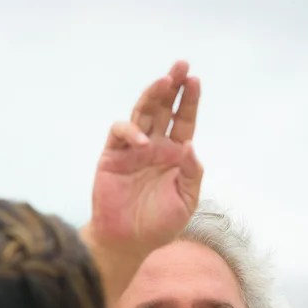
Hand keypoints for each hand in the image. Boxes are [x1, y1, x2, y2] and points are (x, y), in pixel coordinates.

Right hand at [88, 61, 203, 254]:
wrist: (128, 242)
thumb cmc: (160, 224)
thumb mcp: (186, 200)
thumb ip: (192, 172)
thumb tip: (190, 145)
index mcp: (175, 154)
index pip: (184, 120)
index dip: (189, 101)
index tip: (195, 80)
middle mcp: (154, 146)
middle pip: (163, 108)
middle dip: (171, 86)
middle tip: (180, 65)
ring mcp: (132, 149)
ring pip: (141, 113)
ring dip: (152, 95)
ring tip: (164, 81)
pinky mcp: (112, 156)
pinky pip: (120, 133)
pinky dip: (130, 131)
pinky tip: (143, 142)